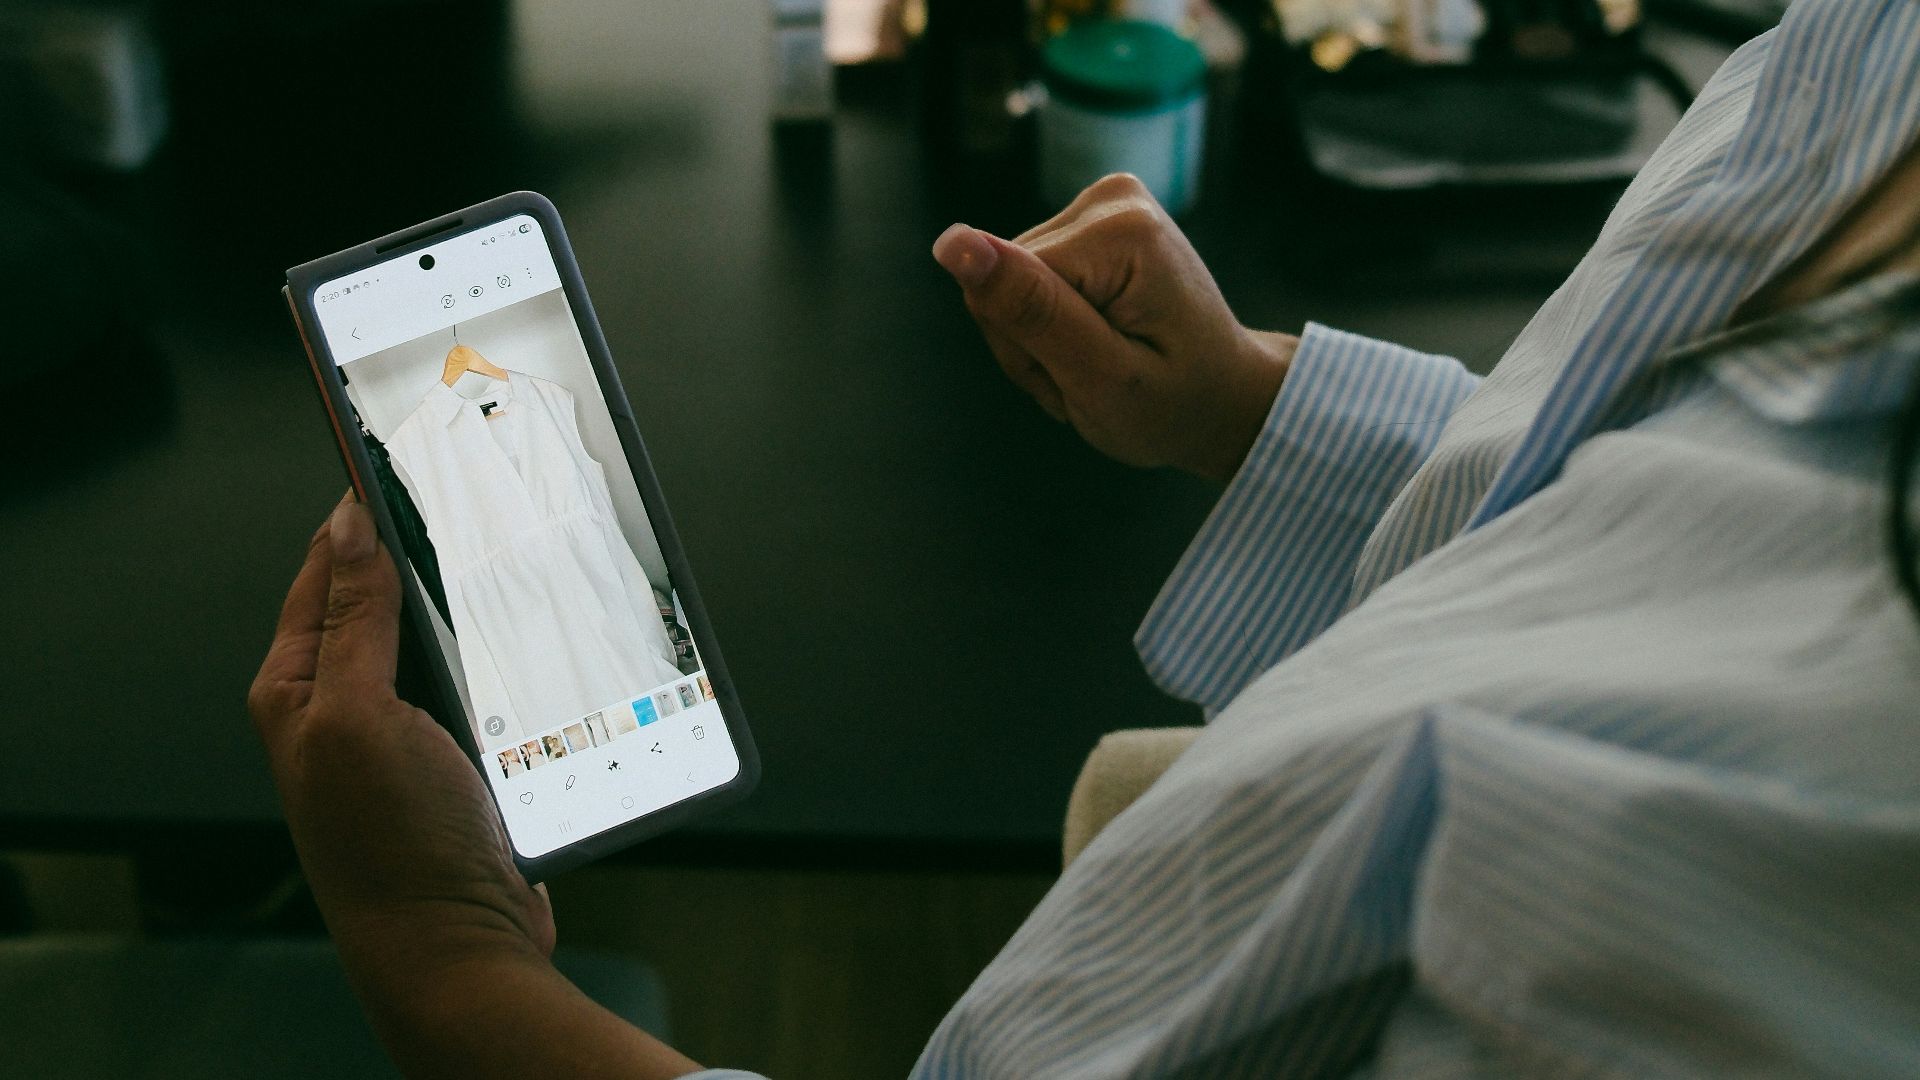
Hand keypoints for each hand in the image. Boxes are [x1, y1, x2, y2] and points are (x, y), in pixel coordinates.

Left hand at [248, 493, 553, 995]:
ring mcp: (401, 734)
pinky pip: (482, 685)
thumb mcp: (360, 714)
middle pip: (387, 599)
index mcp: (296, 686)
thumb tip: (349, 524)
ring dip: (473, 617)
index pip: (325, 566)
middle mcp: (343, 706)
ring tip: (512, 580)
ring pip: (441, 641)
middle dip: (429, 561)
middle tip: (479, 517)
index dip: (365, 513)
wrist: (457, 946)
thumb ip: (353, 618)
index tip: (412, 464)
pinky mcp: (457, 759)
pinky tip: (535, 650)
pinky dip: (505, 663)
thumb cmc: (393, 847)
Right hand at [933, 174, 1296, 481]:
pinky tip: (1093, 342)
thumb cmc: (1174, 403)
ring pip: (1005, 281)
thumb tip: (953, 241)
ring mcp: (1102, 202)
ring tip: (1097, 365)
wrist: (1224, 396)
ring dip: (1038, 341)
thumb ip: (1030, 311)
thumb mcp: (1099, 379)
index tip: (1082, 382)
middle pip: (1001, 279)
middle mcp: (1111, 197)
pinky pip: (1024, 275)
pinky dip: (1047, 325)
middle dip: (1031, 346)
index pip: (1004, 289)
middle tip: (1090, 379)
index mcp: (1119, 231)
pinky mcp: (1089, 217)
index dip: (1025, 353)